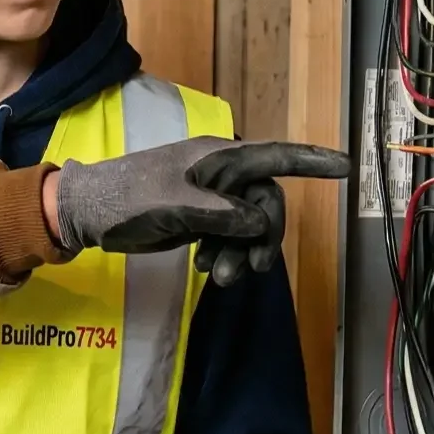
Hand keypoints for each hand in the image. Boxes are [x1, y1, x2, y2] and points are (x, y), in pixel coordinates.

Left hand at [53, 137, 350, 284]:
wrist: (86, 213)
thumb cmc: (127, 199)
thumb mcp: (176, 206)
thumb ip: (223, 214)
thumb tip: (260, 224)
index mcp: (218, 156)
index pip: (276, 155)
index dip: (313, 161)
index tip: (347, 168)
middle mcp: (220, 172)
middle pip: (265, 203)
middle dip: (262, 237)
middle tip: (249, 269)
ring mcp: (209, 196)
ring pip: (248, 225)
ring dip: (241, 252)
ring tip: (220, 277)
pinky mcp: (197, 217)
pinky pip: (228, 235)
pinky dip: (224, 252)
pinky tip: (207, 268)